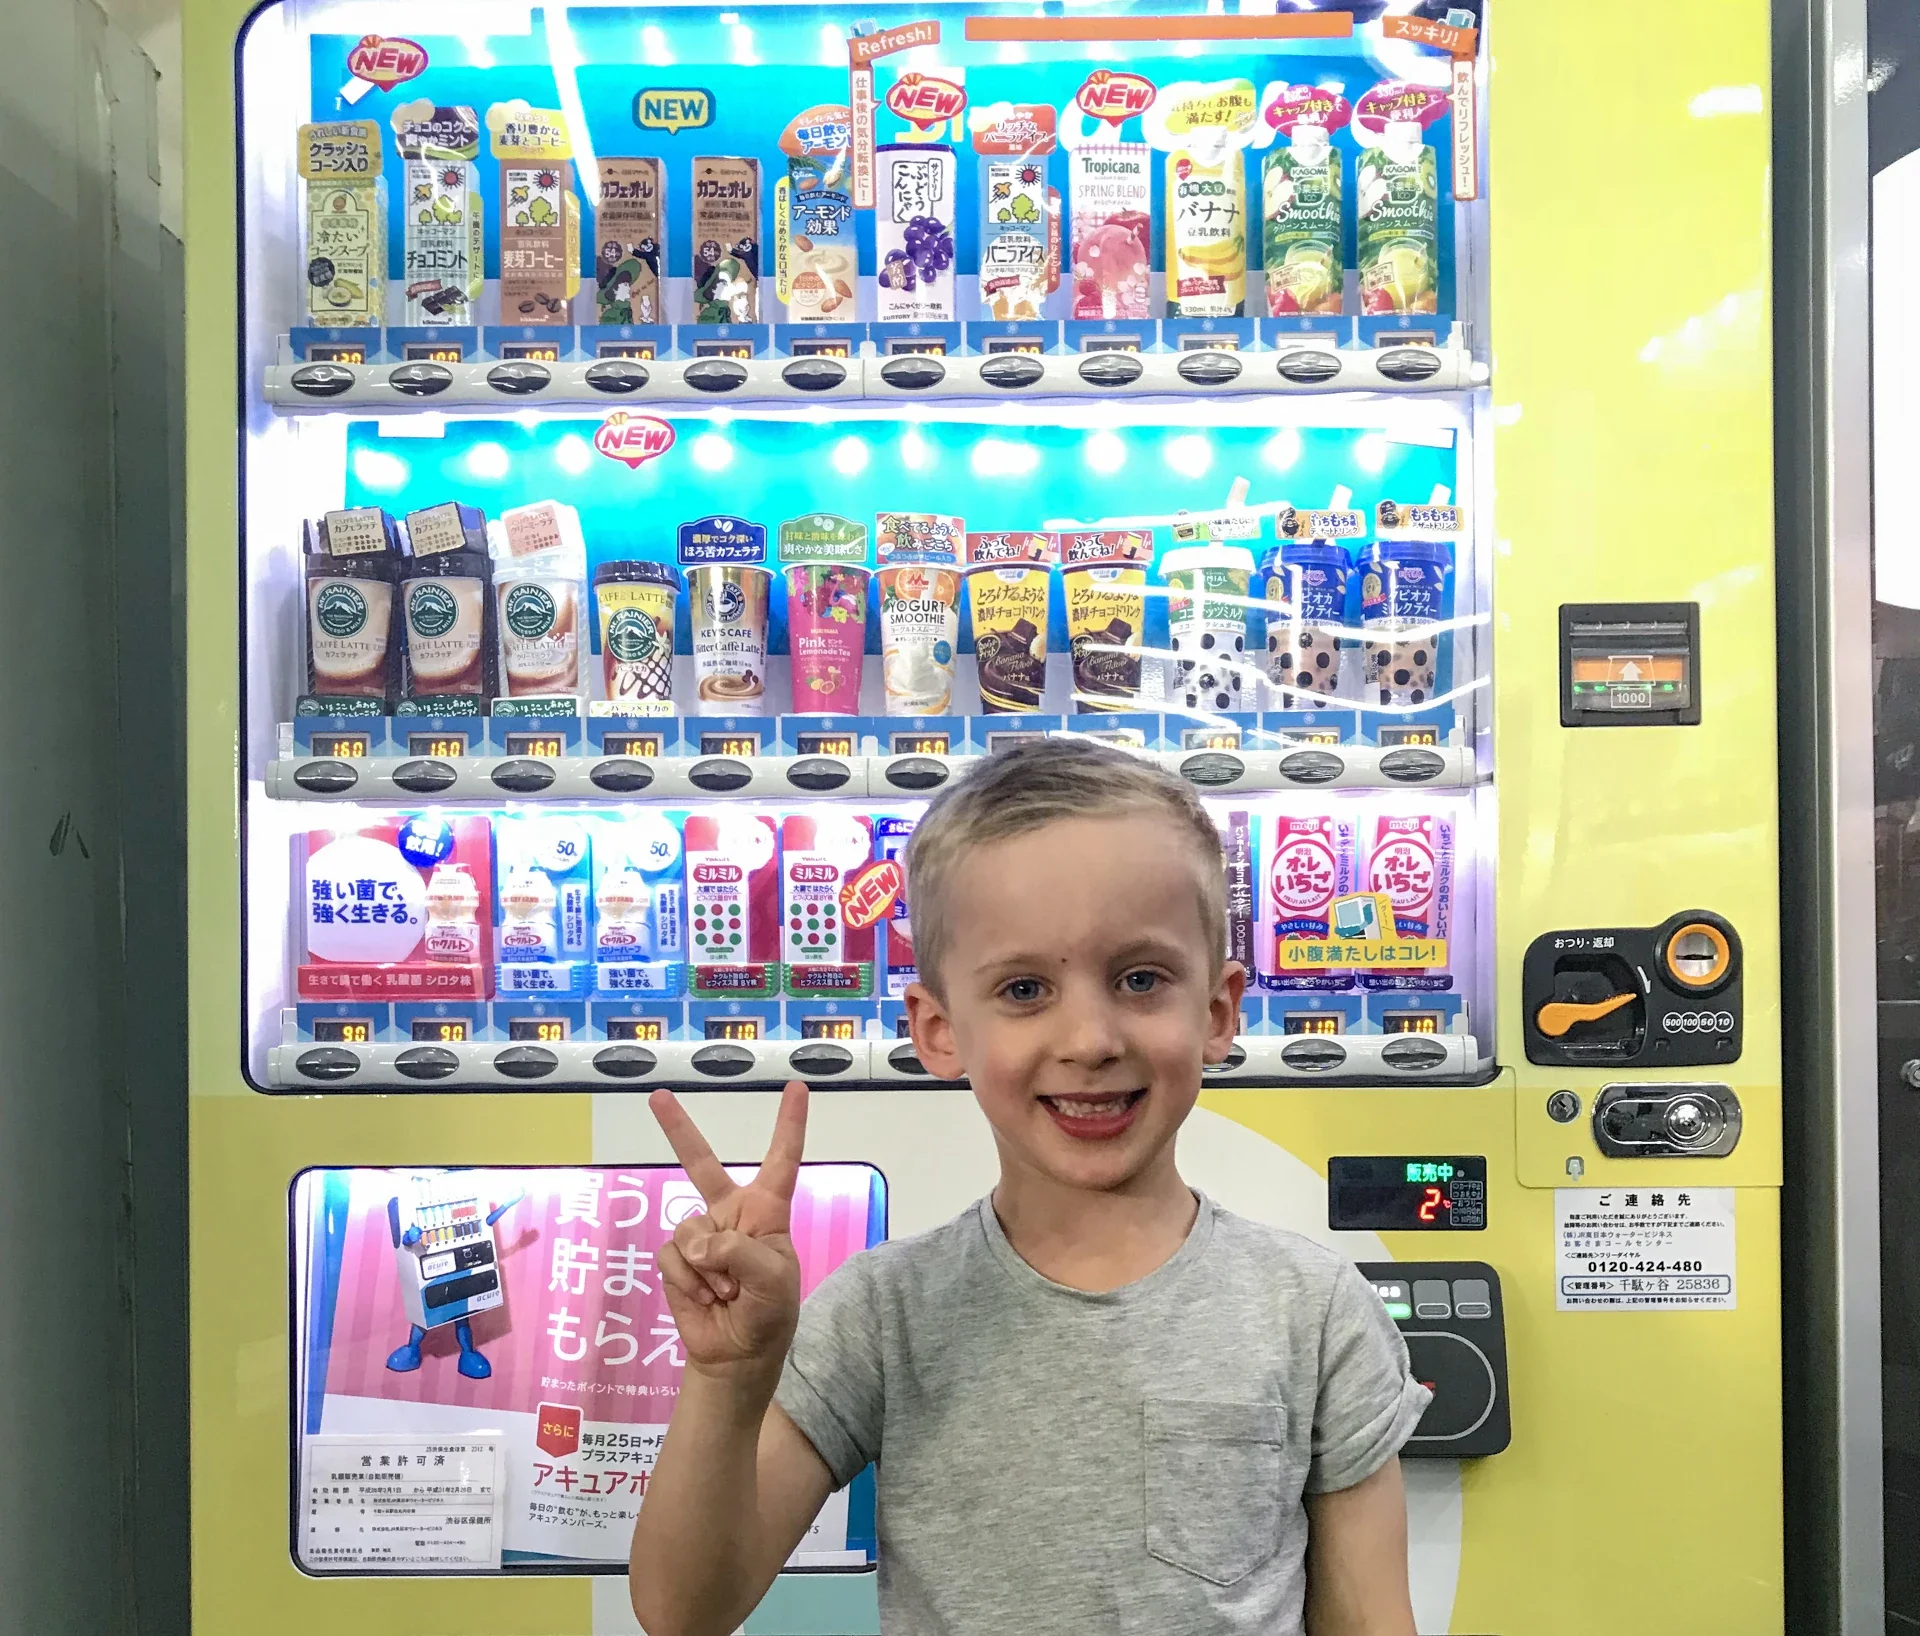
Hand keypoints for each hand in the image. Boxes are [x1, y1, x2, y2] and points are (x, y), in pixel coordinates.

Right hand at [651, 1080, 808, 1382]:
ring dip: (707, 1267)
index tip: (797, 1087)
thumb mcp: (773, 1279)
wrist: (737, 1357)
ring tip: (725, 1292)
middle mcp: (732, 1215)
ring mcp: (701, 1236)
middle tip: (658, 1096)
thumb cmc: (769, 1314)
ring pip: (688, 1227)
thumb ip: (739, 1251)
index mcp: (768, 1211)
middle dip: (678, 1129)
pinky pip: (672, 1256)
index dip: (789, 1124)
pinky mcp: (677, 1260)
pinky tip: (706, 1298)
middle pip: (701, 1164)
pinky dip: (688, 1281)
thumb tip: (697, 1244)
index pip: (781, 1160)